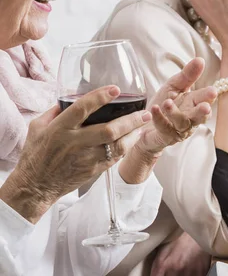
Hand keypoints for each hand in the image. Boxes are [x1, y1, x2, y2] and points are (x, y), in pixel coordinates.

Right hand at [3, 86, 150, 221]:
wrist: (35, 186)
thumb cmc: (36, 154)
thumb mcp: (38, 127)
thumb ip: (56, 111)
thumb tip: (73, 95)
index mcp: (59, 129)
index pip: (82, 109)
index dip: (99, 97)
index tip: (115, 89)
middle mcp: (75, 143)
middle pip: (108, 130)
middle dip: (130, 120)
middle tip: (144, 112)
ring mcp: (86, 158)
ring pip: (116, 146)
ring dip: (133, 134)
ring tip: (143, 123)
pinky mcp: (93, 170)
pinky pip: (115, 157)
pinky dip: (126, 146)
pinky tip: (133, 137)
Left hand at [133, 58, 216, 155]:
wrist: (144, 125)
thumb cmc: (163, 105)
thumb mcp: (174, 86)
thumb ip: (188, 75)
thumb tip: (201, 59)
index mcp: (193, 103)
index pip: (204, 99)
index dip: (208, 96)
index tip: (212, 91)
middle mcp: (189, 118)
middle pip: (199, 116)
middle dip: (202, 112)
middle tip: (205, 107)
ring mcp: (178, 129)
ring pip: (181, 123)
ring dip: (175, 114)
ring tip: (167, 103)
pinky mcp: (165, 136)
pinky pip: (163, 128)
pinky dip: (159, 118)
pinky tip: (155, 109)